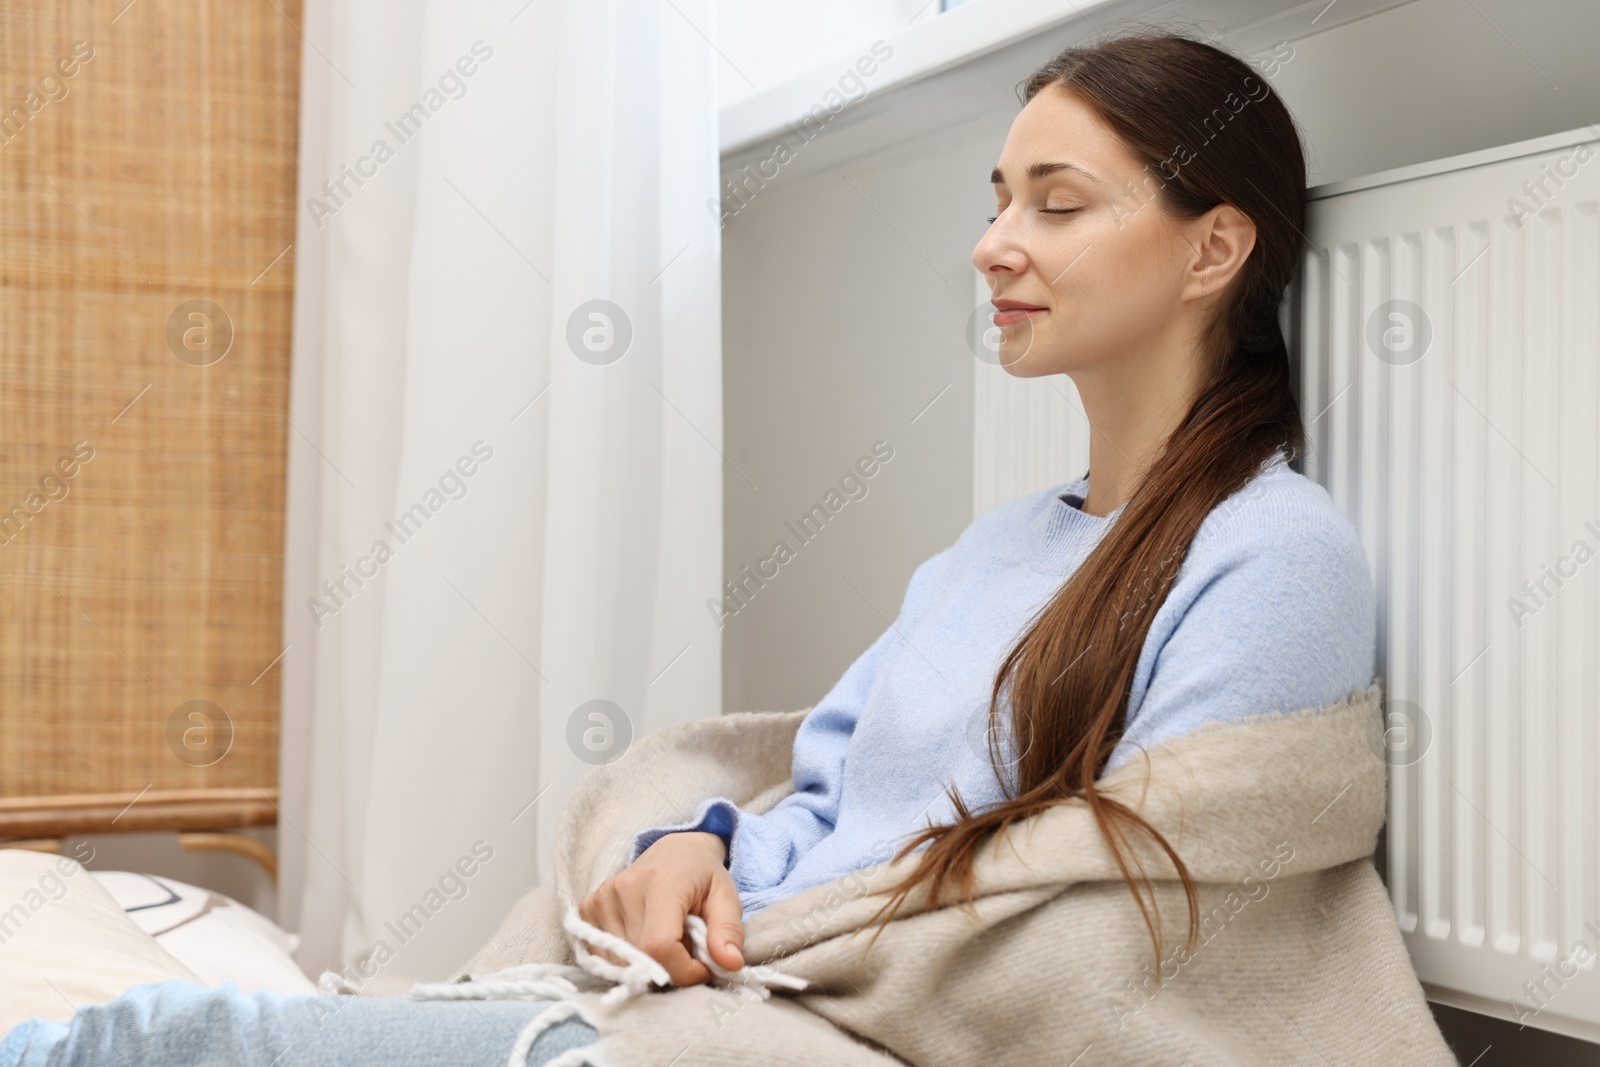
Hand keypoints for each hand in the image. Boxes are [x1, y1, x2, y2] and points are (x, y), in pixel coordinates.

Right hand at [577, 830, 744, 986]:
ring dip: (647, 965)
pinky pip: (602, 955)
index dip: (683, 970)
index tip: (703, 967)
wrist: (673, 852)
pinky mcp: (588, 908)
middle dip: (670, 969)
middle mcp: (625, 888)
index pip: (659, 946)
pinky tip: (642, 940)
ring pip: (620, 962)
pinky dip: (625, 960)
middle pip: (641, 958)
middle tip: (688, 952)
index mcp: (662, 882)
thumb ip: (729, 931)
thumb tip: (730, 963)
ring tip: (667, 943)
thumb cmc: (702, 877)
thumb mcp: (727, 898)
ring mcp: (601, 898)